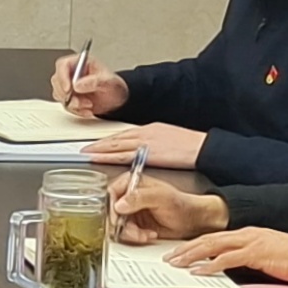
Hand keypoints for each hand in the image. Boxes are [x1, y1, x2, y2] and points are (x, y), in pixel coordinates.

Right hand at [50, 56, 129, 116]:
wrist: (117, 100)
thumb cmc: (114, 86)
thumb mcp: (108, 82)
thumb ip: (93, 82)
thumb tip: (78, 84)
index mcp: (81, 62)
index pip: (63, 65)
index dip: (62, 76)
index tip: (69, 89)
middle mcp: (72, 73)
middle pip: (57, 81)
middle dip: (67, 95)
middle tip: (80, 101)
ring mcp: (69, 85)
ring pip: (59, 95)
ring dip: (73, 104)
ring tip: (88, 105)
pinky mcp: (70, 97)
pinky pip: (65, 105)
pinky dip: (76, 110)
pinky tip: (87, 110)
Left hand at [80, 120, 204, 168]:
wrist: (202, 147)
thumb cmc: (190, 146)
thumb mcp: (170, 139)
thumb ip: (156, 144)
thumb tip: (149, 151)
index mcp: (150, 129)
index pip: (125, 134)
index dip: (110, 140)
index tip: (98, 144)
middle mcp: (144, 133)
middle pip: (116, 138)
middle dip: (100, 144)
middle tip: (84, 149)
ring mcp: (144, 142)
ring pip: (116, 144)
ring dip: (99, 149)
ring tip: (86, 153)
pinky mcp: (146, 153)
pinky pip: (122, 155)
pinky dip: (108, 156)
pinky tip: (98, 158)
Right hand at [113, 175, 226, 241]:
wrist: (192, 221)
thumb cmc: (181, 204)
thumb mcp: (161, 197)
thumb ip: (139, 197)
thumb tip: (120, 203)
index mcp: (131, 183)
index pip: (110, 194)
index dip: (111, 208)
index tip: (118, 219)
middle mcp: (128, 196)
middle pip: (110, 212)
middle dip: (121, 225)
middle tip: (133, 230)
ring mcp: (129, 211)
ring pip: (115, 226)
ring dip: (129, 233)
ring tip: (143, 233)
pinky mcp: (133, 225)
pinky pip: (124, 234)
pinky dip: (135, 237)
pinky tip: (147, 234)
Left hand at [169, 227, 287, 283]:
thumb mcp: (264, 256)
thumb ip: (245, 259)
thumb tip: (227, 269)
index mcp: (246, 234)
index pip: (214, 238)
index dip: (194, 245)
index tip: (179, 253)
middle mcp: (245, 234)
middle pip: (208, 239)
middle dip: (186, 249)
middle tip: (169, 258)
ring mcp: (250, 242)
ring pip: (213, 246)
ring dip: (193, 255)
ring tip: (177, 263)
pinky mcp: (256, 253)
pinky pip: (228, 259)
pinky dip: (211, 265)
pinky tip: (199, 271)